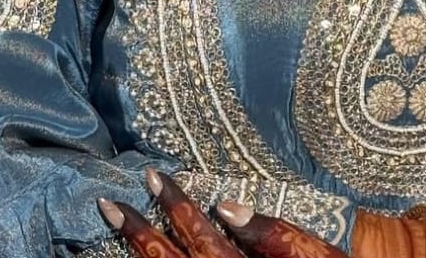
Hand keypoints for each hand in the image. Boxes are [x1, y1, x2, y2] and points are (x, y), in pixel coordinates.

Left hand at [98, 169, 347, 257]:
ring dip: (138, 255)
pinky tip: (138, 256)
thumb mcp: (317, 255)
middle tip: (109, 203)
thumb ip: (274, 235)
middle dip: (139, 234)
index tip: (153, 176)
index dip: (175, 208)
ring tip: (113, 226)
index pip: (201, 241)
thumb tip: (227, 205)